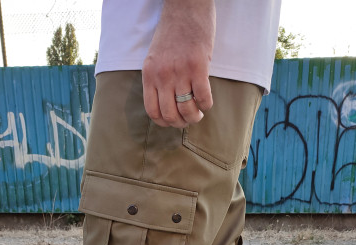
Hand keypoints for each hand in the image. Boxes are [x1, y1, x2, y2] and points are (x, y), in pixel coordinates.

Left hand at [142, 0, 214, 127]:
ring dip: (195, 117)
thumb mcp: (155, 57)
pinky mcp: (198, 66)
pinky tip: (207, 102)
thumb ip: (158, 79)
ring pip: (187, 109)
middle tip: (189, 118)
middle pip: (170, 115)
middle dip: (181, 123)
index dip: (164, 122)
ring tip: (199, 113)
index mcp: (149, 74)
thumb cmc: (172, 31)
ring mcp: (180, 71)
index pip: (152, 111)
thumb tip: (167, 103)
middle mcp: (162, 75)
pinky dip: (207, 105)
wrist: (185, 6)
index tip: (173, 121)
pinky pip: (203, 97)